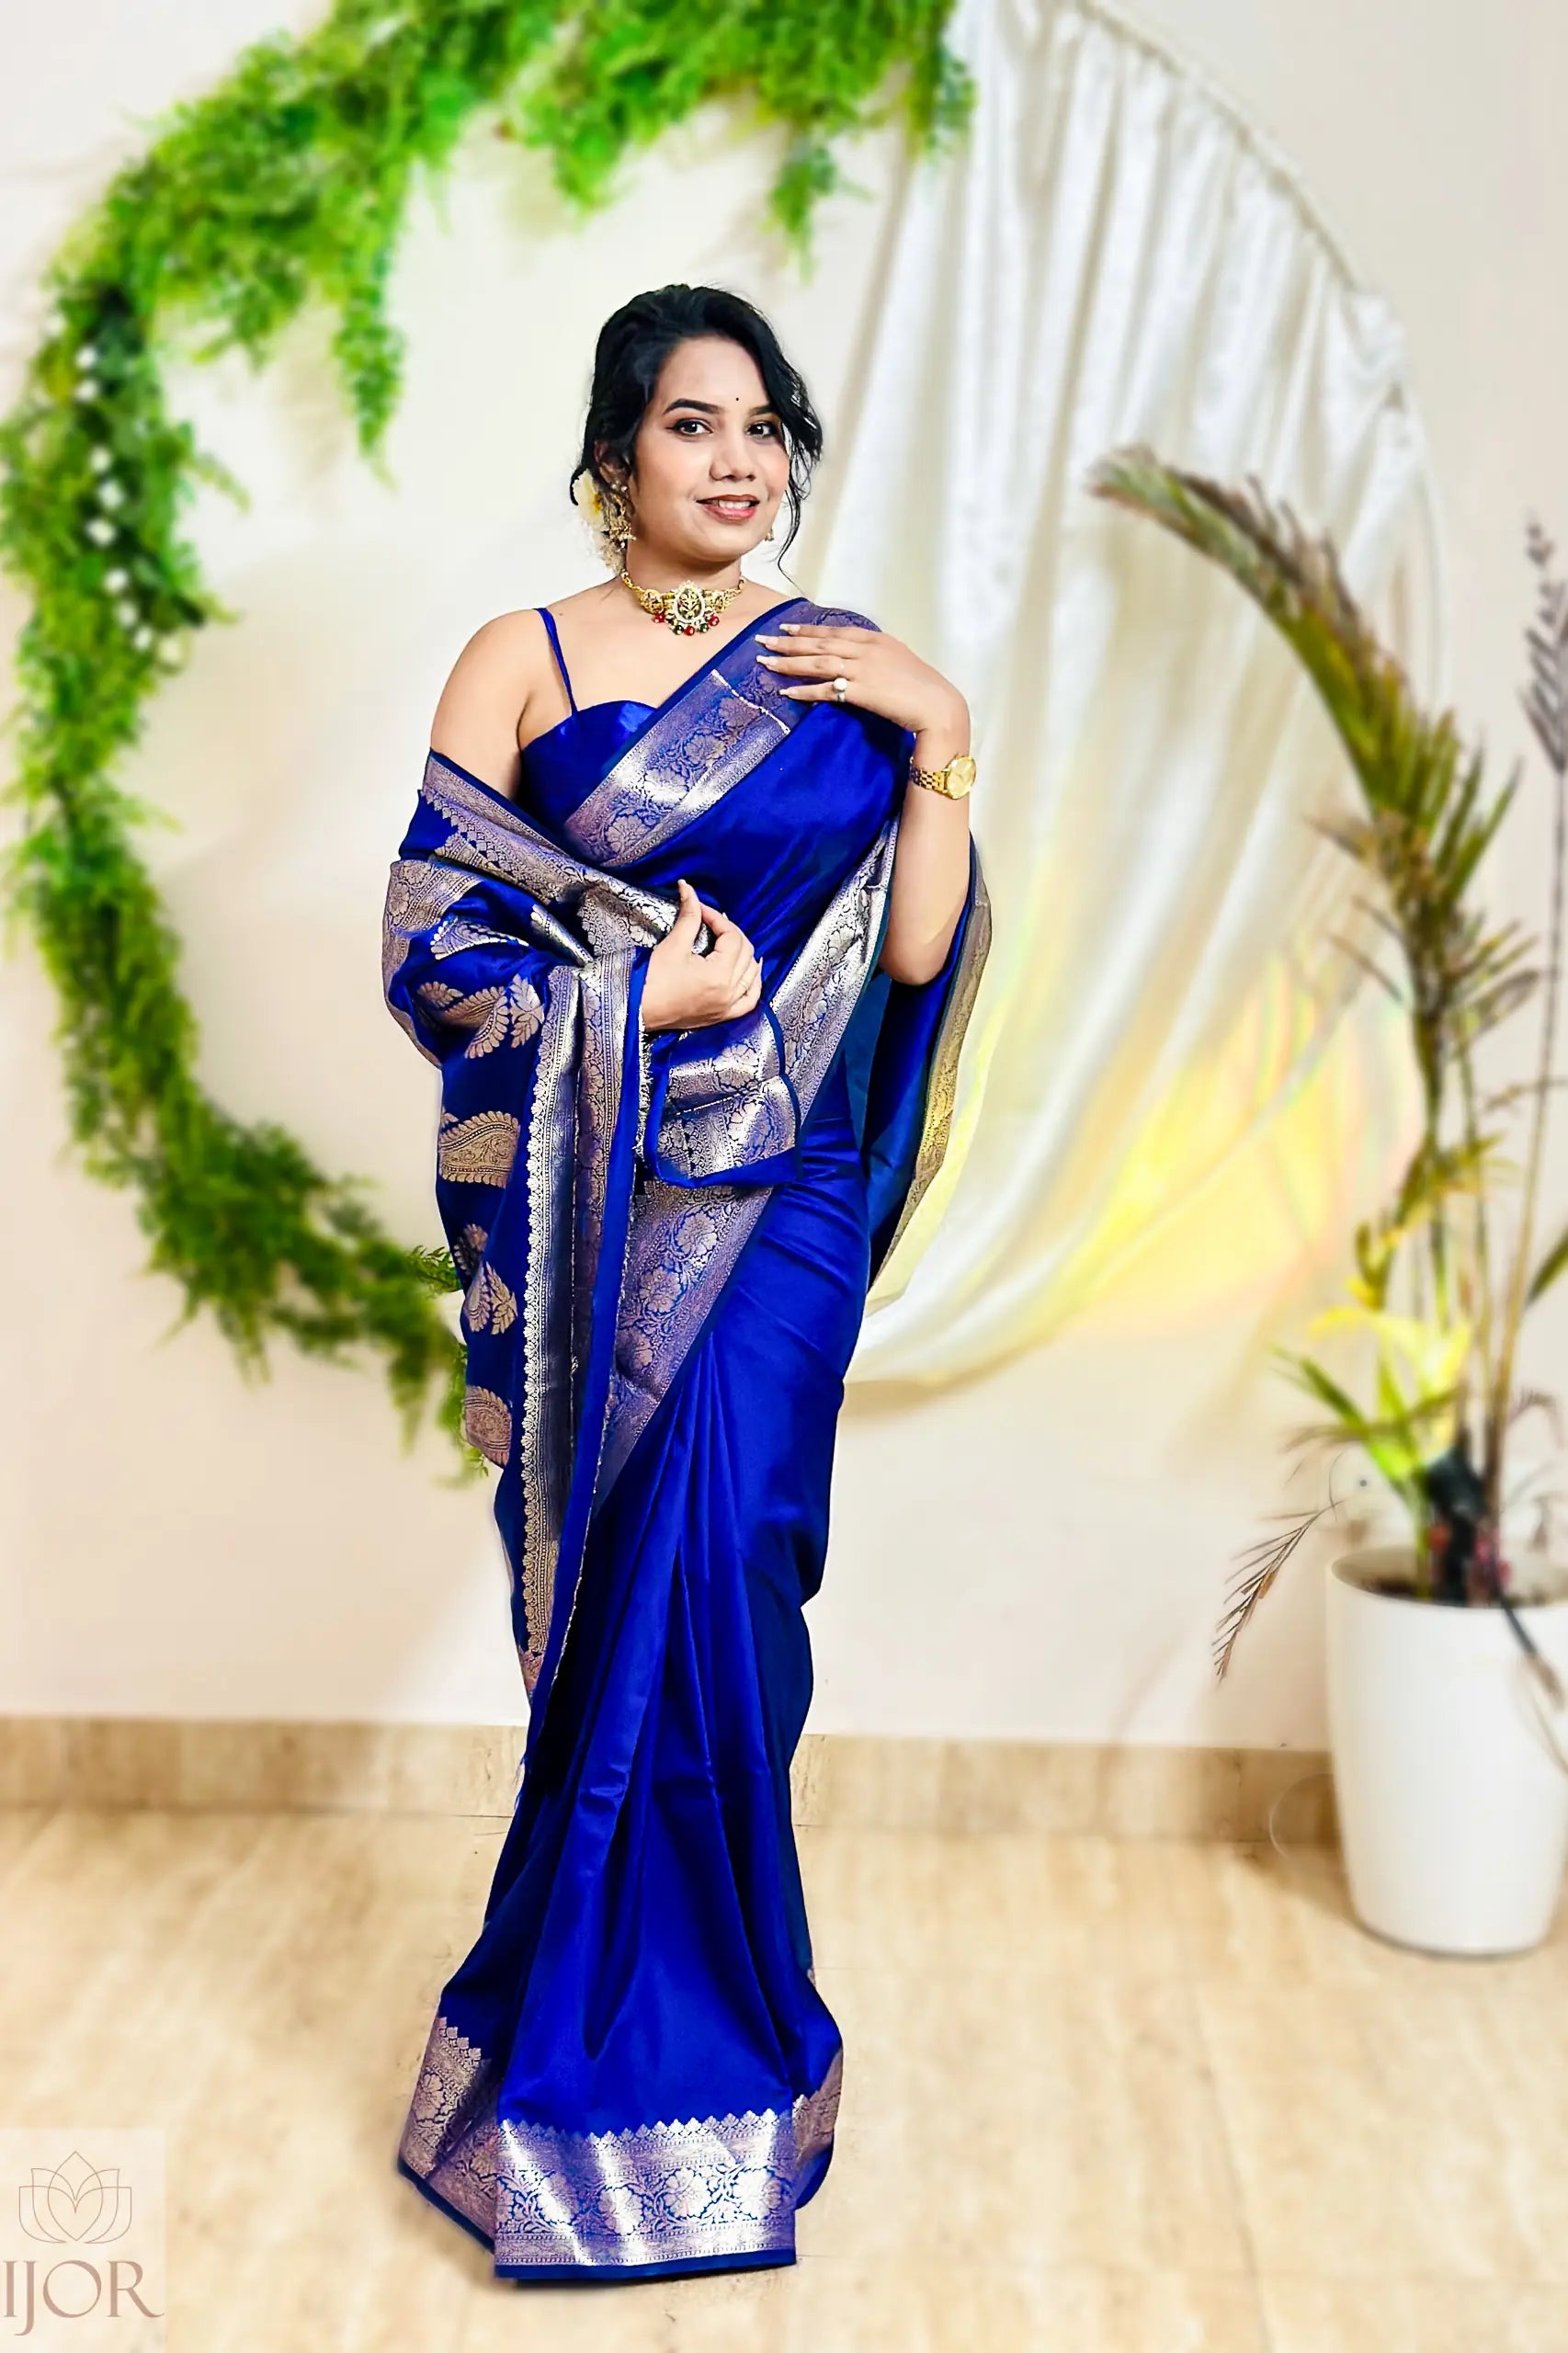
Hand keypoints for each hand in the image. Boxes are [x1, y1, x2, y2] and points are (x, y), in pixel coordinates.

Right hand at [642, 878, 762, 1033]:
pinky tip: (751, 971)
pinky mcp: (722, 1015)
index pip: (732, 937)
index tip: (702, 911)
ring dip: (746, 954)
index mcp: (719, 975)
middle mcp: (729, 992)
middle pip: (746, 952)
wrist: (638, 1011)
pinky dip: (754, 983)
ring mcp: (728, 1006)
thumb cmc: (652, 981)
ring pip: (752, 974)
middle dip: (731, 932)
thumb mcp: (673, 944)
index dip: (718, 918)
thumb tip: (688, 889)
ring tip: (732, 941)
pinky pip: (750, 1000)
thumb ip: (689, 916)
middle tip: (713, 923)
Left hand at [754, 622, 968, 753]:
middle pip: (820, 643)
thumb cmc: (922, 687)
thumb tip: (857, 661)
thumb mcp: (898, 662)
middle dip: (789, 642)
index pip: (834, 631)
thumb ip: (876, 657)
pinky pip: (826, 689)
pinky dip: (805, 690)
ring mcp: (862, 669)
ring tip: (766, 663)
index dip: (808, 630)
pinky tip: (786, 692)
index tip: (786, 628)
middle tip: (763, 641)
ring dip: (789, 663)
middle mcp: (865, 649)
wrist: (937, 706)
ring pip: (817, 662)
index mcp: (875, 639)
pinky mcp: (860, 691)